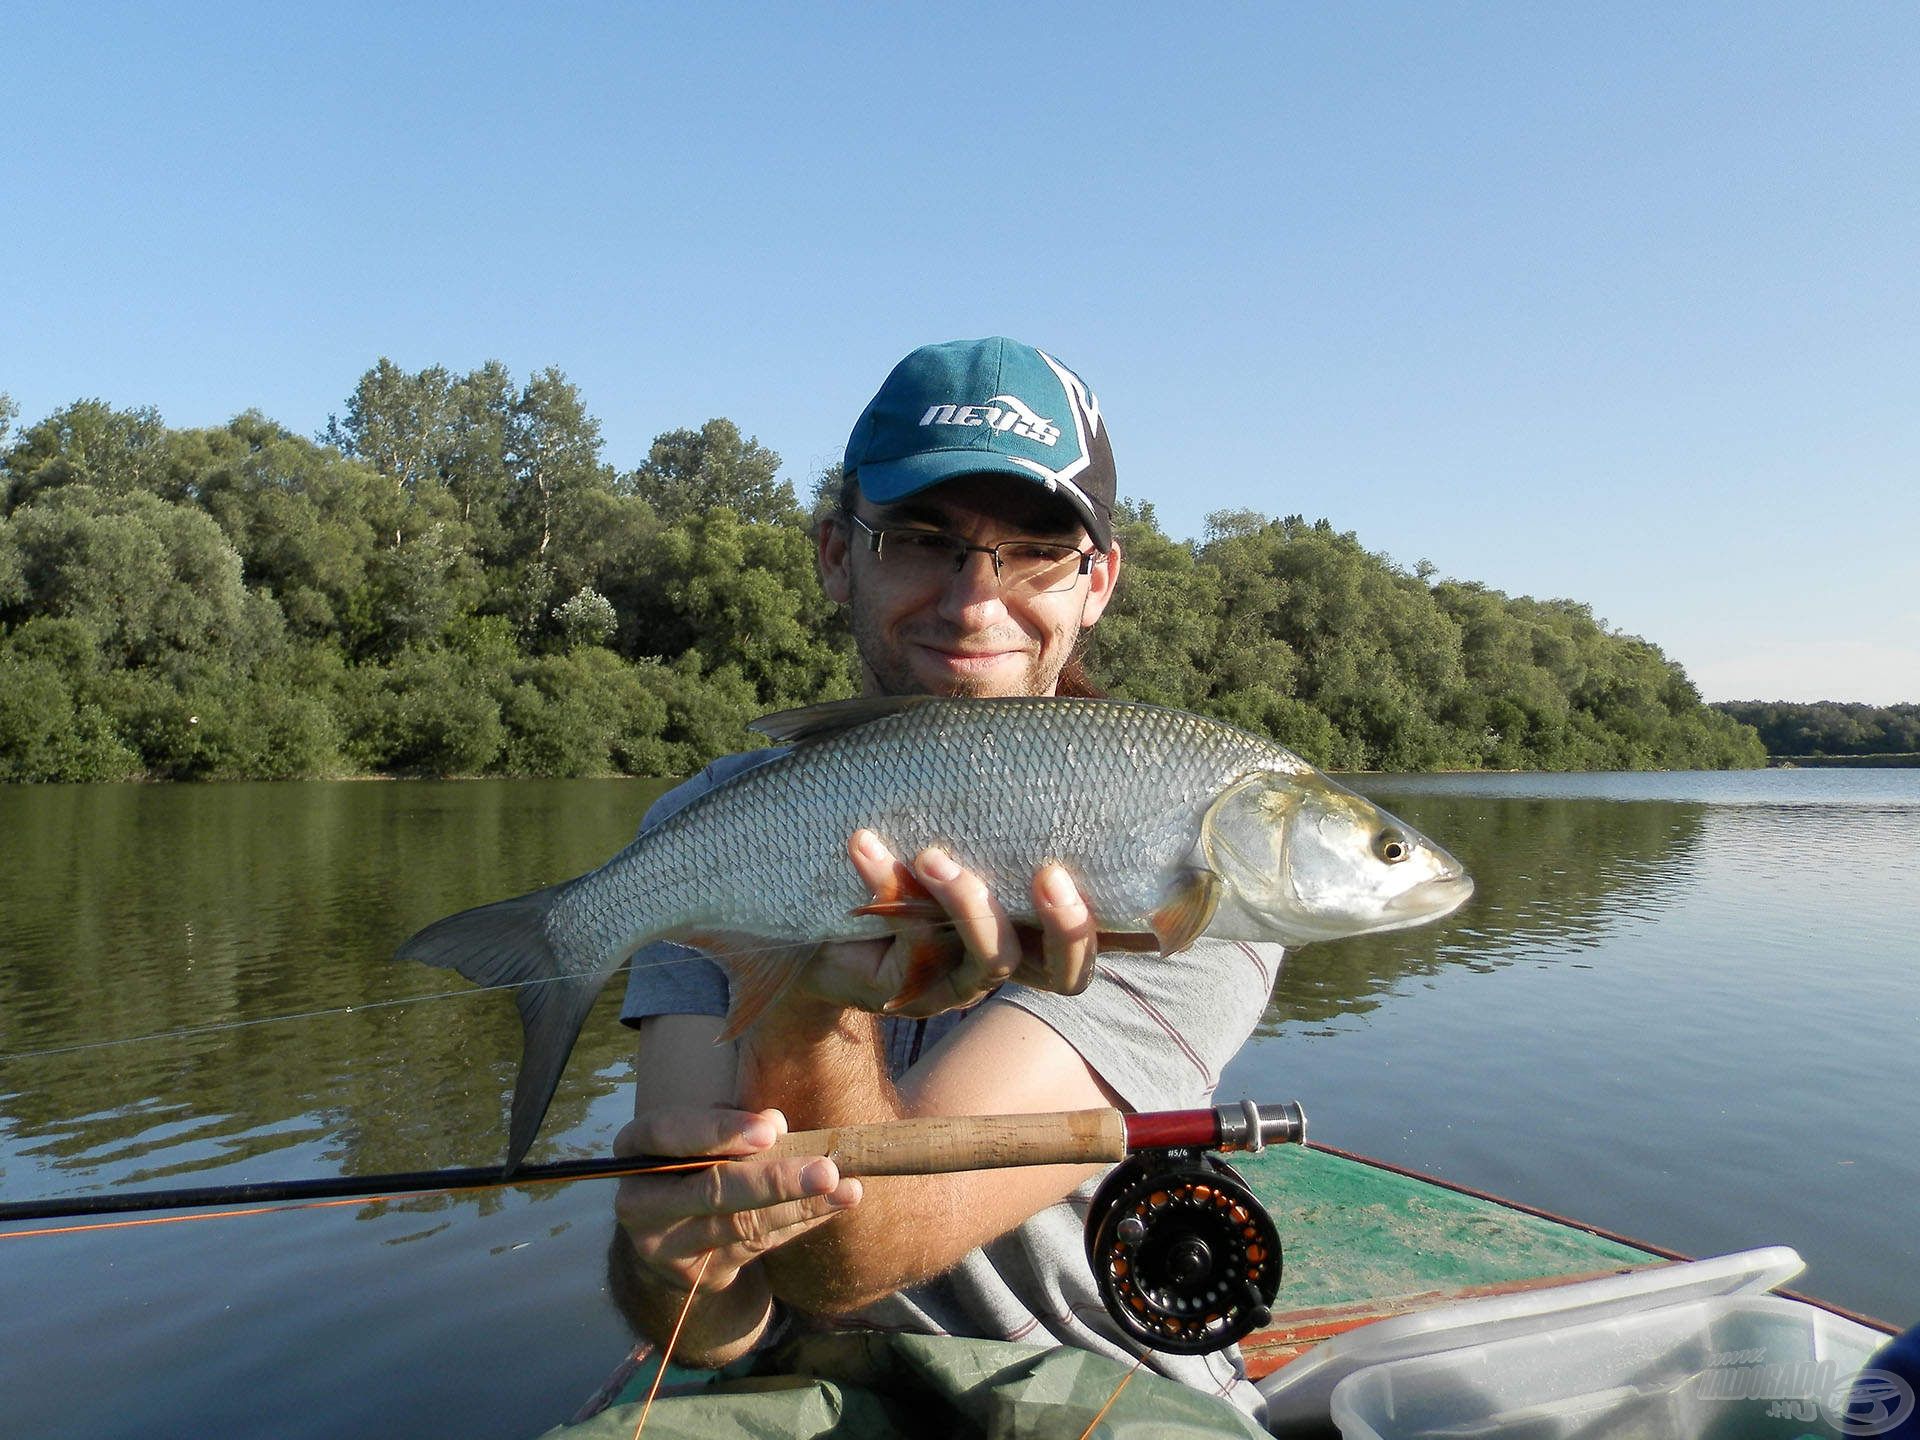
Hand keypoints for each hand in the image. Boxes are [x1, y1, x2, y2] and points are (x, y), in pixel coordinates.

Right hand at [612, 1104, 860, 1297]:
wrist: (664, 1231)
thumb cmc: (688, 1160)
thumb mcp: (699, 1135)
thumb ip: (734, 1126)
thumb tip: (776, 1124)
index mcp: (636, 1149)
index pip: (669, 1135)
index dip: (719, 1132)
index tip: (770, 1130)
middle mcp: (640, 1203)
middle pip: (711, 1192)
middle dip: (774, 1181)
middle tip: (826, 1170)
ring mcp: (666, 1246)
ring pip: (741, 1226)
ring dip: (800, 1205)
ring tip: (845, 1187)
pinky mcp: (697, 1275)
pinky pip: (757, 1245)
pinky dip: (800, 1221)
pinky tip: (836, 1203)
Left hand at [798, 830, 1098, 1017]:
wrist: (807, 909)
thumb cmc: (892, 858)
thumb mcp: (943, 831)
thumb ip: (982, 806)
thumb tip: (1021, 736)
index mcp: (1025, 931)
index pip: (1082, 944)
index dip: (1091, 921)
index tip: (1066, 866)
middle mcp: (1001, 964)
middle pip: (1063, 974)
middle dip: (1063, 926)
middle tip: (1049, 875)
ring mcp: (955, 987)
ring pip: (993, 962)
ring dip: (969, 904)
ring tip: (931, 856)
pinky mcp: (904, 991)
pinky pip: (914, 945)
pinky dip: (890, 887)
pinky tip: (865, 847)